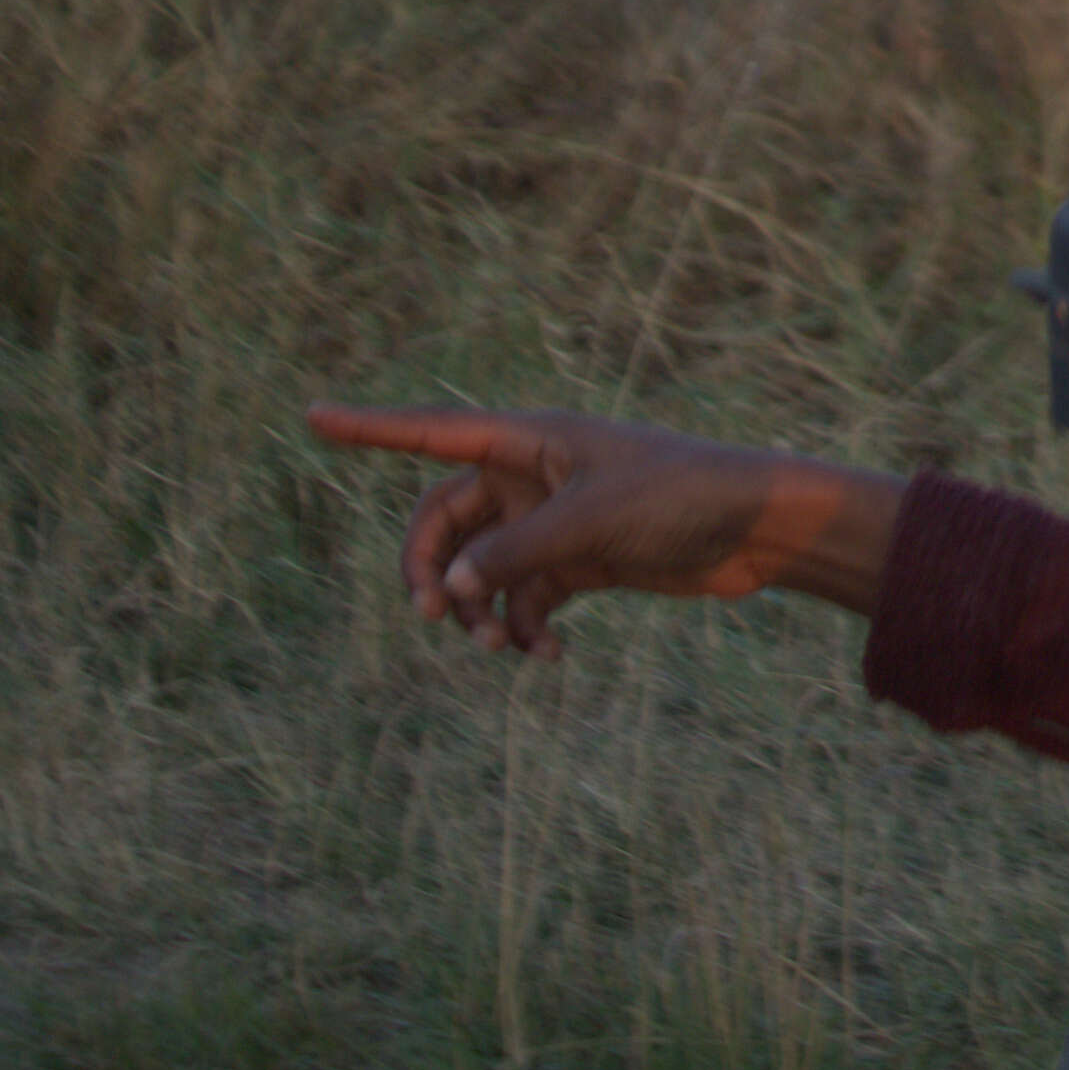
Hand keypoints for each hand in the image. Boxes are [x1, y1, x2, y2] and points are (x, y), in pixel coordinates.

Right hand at [306, 402, 901, 655]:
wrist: (757, 528)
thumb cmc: (681, 498)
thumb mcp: (590, 522)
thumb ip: (513, 553)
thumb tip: (452, 587)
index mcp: (531, 440)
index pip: (433, 430)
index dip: (371, 427)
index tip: (311, 415)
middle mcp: (533, 476)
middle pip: (444, 521)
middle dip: (432, 568)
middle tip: (438, 613)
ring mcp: (553, 520)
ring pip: (480, 569)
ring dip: (479, 610)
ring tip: (501, 644)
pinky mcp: (578, 562)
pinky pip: (521, 599)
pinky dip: (522, 628)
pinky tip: (546, 654)